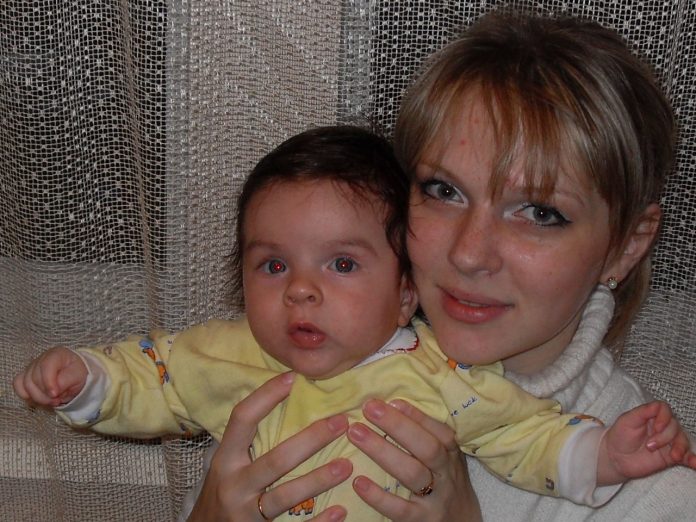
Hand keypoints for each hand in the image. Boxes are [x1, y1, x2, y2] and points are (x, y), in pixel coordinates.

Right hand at [13, 347, 87, 406]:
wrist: (74, 377)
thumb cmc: (77, 374)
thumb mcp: (78, 377)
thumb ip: (65, 382)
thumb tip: (52, 391)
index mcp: (56, 354)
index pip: (46, 366)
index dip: (48, 382)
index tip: (55, 395)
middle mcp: (41, 358)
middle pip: (34, 378)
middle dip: (45, 394)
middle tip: (57, 400)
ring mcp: (31, 367)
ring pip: (25, 384)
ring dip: (38, 398)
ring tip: (52, 401)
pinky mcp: (25, 376)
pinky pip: (18, 386)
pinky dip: (27, 396)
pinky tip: (40, 399)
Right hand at [188, 372, 351, 521]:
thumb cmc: (223, 492)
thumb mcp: (227, 465)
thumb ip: (248, 442)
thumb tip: (285, 399)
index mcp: (225, 460)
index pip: (242, 419)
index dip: (265, 396)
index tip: (293, 378)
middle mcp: (234, 485)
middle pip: (275, 460)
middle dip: (311, 440)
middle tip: (341, 422)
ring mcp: (245, 513)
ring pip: (285, 496)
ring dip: (318, 479)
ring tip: (347, 465)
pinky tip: (339, 511)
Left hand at [347, 399, 480, 521]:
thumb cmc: (444, 483)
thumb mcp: (445, 459)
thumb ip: (426, 436)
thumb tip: (393, 405)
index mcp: (451, 454)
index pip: (438, 431)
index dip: (416, 415)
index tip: (391, 400)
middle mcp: (446, 474)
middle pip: (426, 447)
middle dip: (397, 425)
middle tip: (369, 408)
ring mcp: (436, 499)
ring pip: (411, 473)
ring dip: (382, 451)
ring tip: (355, 433)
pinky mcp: (422, 521)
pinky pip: (400, 509)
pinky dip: (378, 496)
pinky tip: (358, 482)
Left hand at [598, 400, 695, 484]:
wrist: (616, 457)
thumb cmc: (620, 436)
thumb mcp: (627, 420)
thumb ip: (643, 411)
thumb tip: (659, 405)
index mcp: (652, 416)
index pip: (665, 410)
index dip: (664, 418)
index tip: (656, 428)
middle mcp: (662, 427)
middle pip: (675, 427)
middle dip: (664, 437)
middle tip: (648, 446)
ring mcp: (668, 442)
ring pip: (683, 441)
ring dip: (680, 448)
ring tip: (674, 457)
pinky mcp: (671, 457)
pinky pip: (687, 457)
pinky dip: (693, 459)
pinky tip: (695, 463)